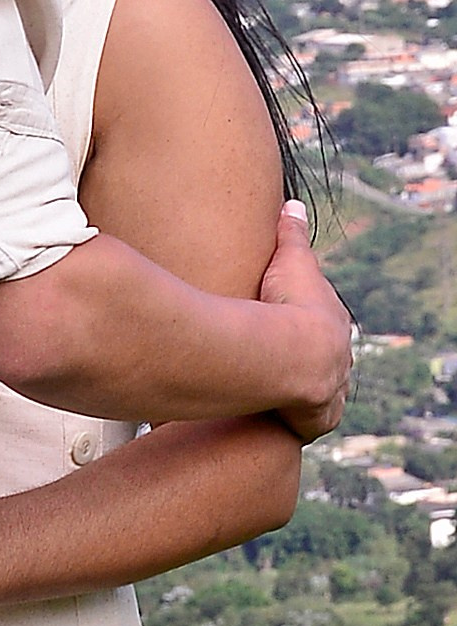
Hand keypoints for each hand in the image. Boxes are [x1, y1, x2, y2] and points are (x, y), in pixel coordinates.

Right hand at [257, 200, 352, 441]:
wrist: (294, 356)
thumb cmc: (290, 305)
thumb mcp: (291, 260)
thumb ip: (291, 233)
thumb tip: (293, 204)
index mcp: (335, 322)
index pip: (325, 317)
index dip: (308, 316)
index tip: (292, 316)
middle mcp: (341, 358)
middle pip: (329, 355)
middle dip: (314, 355)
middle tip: (286, 352)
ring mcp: (331, 390)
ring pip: (324, 389)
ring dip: (308, 389)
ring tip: (283, 387)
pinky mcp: (318, 419)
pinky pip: (311, 420)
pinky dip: (300, 418)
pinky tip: (284, 416)